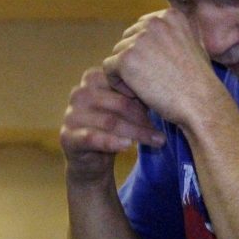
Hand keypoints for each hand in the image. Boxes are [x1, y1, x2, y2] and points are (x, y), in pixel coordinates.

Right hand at [61, 66, 163, 184]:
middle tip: (163, 129)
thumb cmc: (115, 127)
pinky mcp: (67, 136)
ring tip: (157, 141)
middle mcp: (79, 93)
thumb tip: (171, 84)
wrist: (92, 160)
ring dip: (137, 132)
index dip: (145, 96)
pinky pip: (92, 137)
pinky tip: (128, 146)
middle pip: (119, 103)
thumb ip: (138, 93)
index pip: (123, 83)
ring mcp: (71, 114)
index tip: (165, 107)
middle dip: (144, 117)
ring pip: (110, 121)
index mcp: (92, 78)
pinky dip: (112, 142)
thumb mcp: (127, 106)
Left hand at [101, 10, 220, 125]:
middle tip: (155, 80)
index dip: (146, 52)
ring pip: (117, 54)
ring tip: (149, 87)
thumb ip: (171, 35)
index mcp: (170, 15)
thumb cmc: (198, 82)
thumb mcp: (192, 45)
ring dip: (127, 73)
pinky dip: (118, 84)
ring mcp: (138, 39)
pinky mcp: (126, 58)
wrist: (201, 103)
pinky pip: (108, 68)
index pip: (141, 29)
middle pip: (127, 40)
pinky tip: (138, 94)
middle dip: (135, 61)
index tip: (161, 68)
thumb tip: (146, 32)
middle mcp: (153, 22)